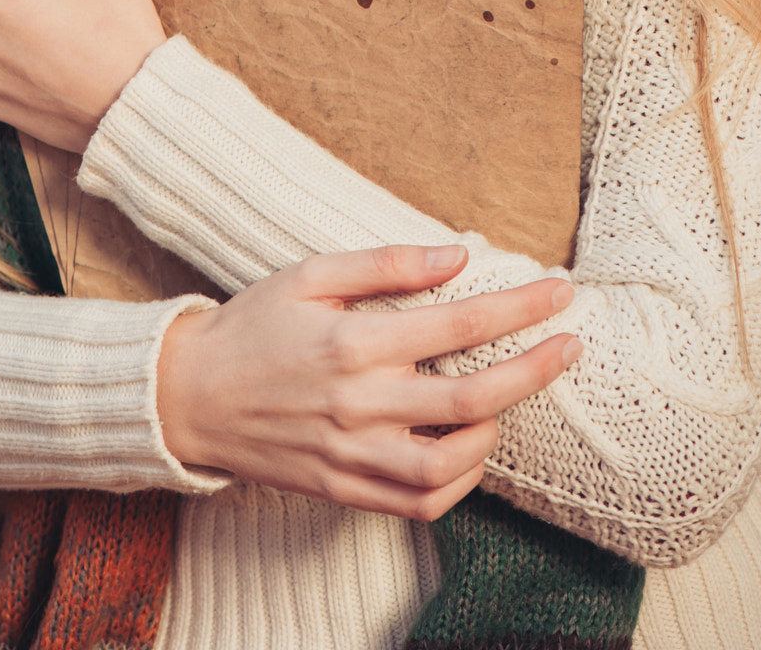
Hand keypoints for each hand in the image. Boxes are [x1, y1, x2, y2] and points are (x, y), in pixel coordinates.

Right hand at [157, 243, 580, 520]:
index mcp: (354, 342)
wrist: (189, 397)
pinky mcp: (344, 491)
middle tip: (571, 346)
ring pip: (451, 465)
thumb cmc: (255, 325)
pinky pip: (420, 504)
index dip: (519, 308)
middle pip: (473, 396)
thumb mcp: (311, 274)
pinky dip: (458, 482)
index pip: (459, 324)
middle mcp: (359, 404)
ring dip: (495, 431)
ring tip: (507, 401)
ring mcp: (352, 456)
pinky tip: (467, 446)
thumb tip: (458, 255)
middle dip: (534, 370)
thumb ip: (387, 263)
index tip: (558, 292)